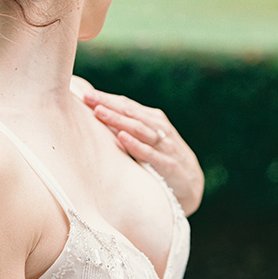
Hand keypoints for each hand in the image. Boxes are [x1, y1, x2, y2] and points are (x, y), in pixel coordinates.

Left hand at [80, 83, 203, 216]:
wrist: (192, 184)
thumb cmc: (162, 157)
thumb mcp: (147, 138)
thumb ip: (127, 126)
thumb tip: (97, 114)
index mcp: (153, 119)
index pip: (127, 105)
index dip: (106, 98)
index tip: (85, 94)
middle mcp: (160, 128)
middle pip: (131, 112)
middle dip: (108, 104)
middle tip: (88, 98)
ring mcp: (165, 146)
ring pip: (139, 129)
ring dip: (118, 120)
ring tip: (99, 112)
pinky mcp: (168, 165)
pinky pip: (150, 153)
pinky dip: (136, 145)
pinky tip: (122, 138)